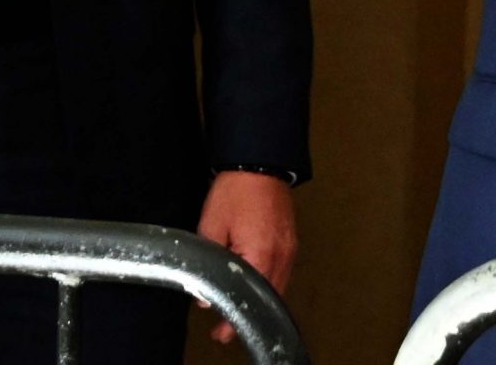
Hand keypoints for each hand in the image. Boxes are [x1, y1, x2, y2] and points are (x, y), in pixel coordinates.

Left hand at [195, 171, 297, 344]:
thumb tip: (204, 293)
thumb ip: (207, 263)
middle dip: (246, 313)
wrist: (260, 162)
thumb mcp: (211, 227)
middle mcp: (281, 256)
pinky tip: (255, 286)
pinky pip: (282, 272)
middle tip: (225, 328)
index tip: (221, 333)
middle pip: (266, 297)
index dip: (232, 320)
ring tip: (238, 308)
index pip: (247, 298)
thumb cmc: (236, 191)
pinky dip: (269, 284)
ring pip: (277, 286)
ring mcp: (290, 248)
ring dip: (258, 299)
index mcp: (261, 255)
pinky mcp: (291, 240)